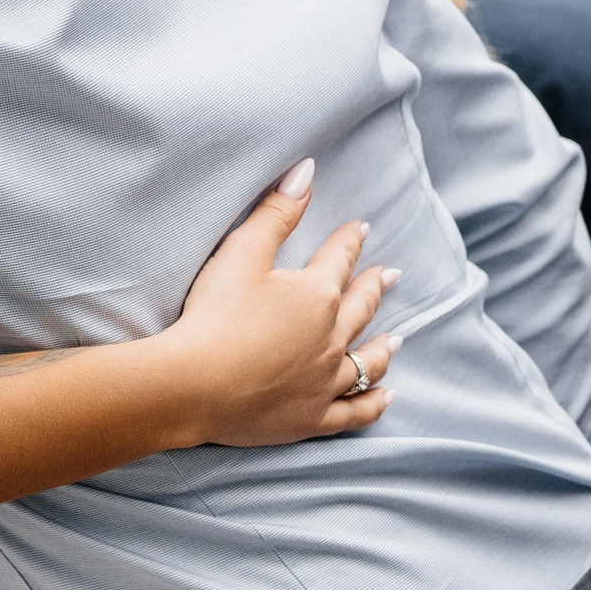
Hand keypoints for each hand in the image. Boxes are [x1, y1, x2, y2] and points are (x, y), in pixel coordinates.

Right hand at [155, 161, 399, 446]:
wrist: (194, 384)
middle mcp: (330, 338)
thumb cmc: (214, 315)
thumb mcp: (241, 253)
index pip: (338, 261)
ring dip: (383, 348)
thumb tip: (306, 172)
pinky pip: (354, 412)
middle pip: (360, 309)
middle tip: (389, 275)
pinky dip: (373, 404)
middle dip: (373, 288)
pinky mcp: (311, 417)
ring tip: (396, 339)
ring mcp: (324, 381)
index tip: (361, 229)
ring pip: (366, 362)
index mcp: (315, 296)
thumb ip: (275, 212)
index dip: (349, 242)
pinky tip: (386, 397)